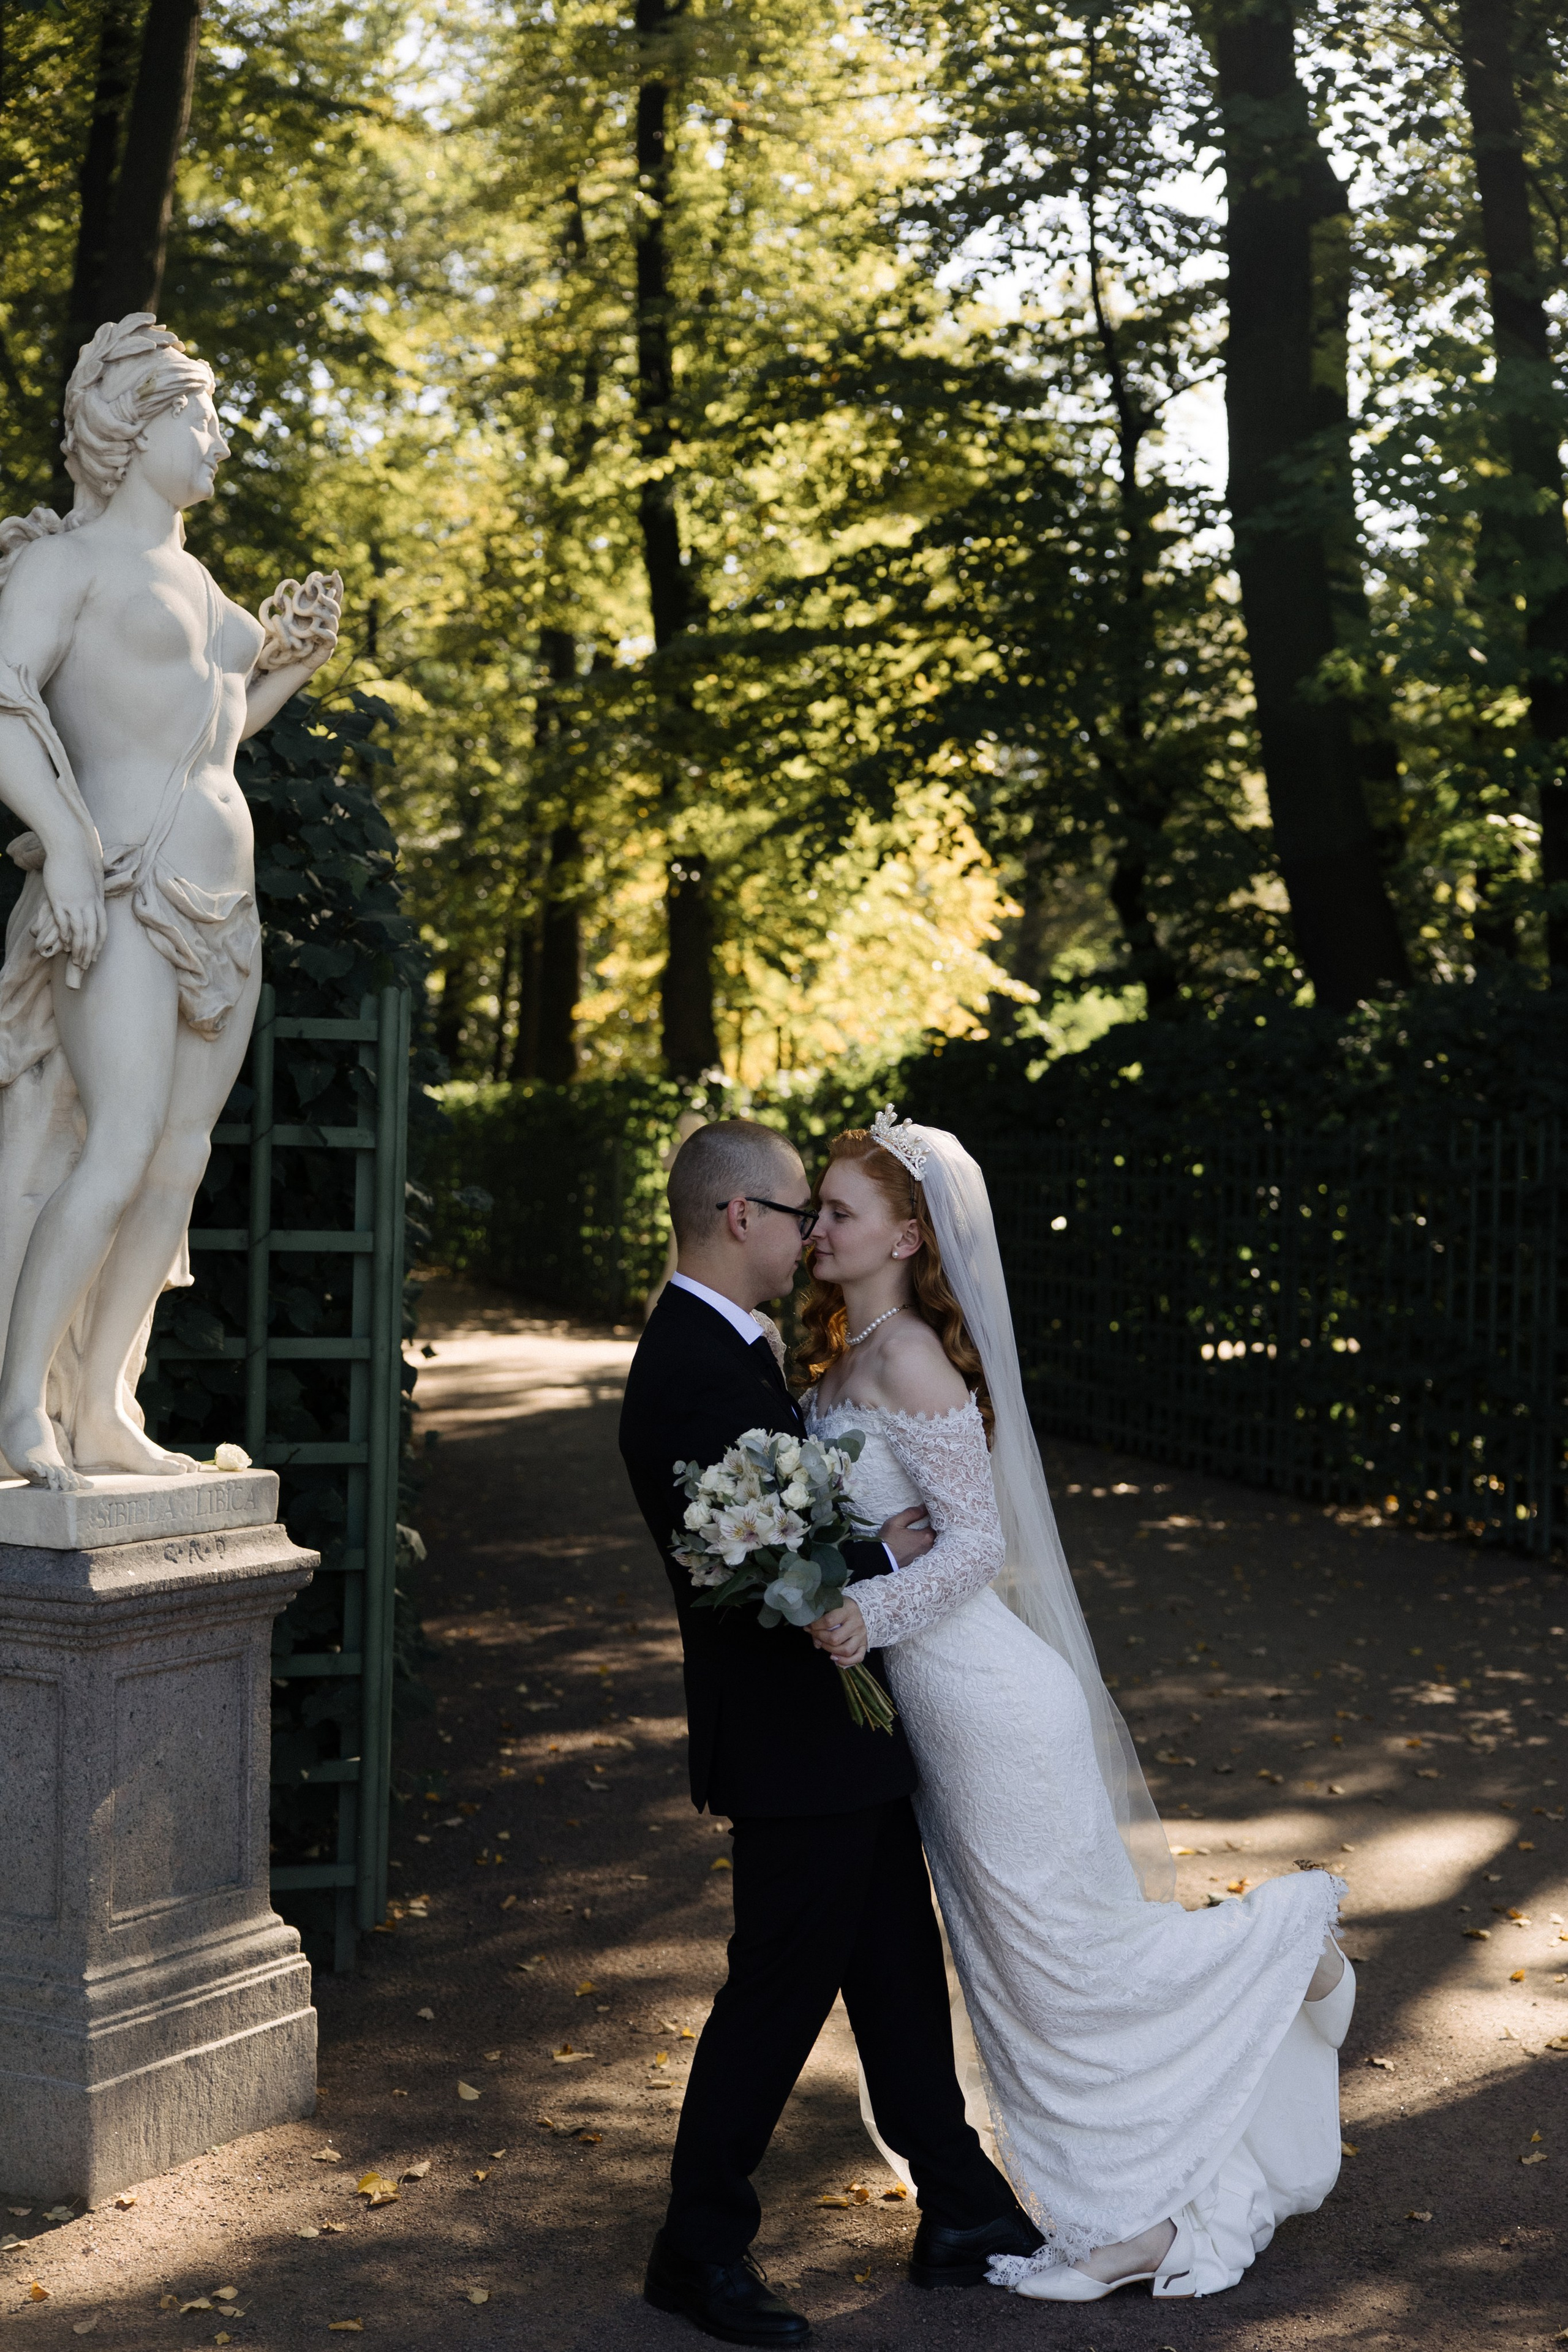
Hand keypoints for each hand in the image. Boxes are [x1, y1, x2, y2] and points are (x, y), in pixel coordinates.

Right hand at [36, 842, 105, 972]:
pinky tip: (63, 944)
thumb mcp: (91, 882)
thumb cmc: (79, 863)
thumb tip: (90, 903)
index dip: (99, 945)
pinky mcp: (60, 899)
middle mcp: (89, 904)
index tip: (96, 957)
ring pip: (80, 932)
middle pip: (92, 934)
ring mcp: (75, 902)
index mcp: (98, 901)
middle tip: (84, 966)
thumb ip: (91, 895)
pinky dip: (65, 935)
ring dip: (78, 949)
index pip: (102, 929)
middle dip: (89, 952)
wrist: (70, 846)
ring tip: (75, 961)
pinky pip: (64, 922)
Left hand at [253, 570, 342, 679]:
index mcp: (299, 623)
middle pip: (331, 611)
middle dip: (334, 595)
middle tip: (328, 583)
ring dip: (330, 612)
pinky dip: (327, 635)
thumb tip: (280, 602)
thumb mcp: (259, 630)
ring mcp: (312, 648)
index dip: (327, 587)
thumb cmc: (247, 660)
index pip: (318, 602)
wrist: (247, 691)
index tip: (331, 571)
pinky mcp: (312, 663)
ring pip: (333, 626)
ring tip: (320, 603)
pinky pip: (328, 647)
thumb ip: (273, 618)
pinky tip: (317, 627)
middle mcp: (309, 635)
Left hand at [809, 1596, 867, 1668]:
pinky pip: (858, 1658)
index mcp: (848, 1609)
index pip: (829, 1621)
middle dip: (821, 1639)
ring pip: (846, 1650)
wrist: (860, 1608)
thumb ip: (820, 1619)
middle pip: (835, 1638)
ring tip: (823, 1644)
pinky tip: (834, 1658)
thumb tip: (811, 1634)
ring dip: (830, 1650)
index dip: (815, 1626)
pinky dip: (845, 1661)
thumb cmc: (841, 1608)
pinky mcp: (865, 1644)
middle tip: (815, 1635)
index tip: (809, 1626)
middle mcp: (856, 1623)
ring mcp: (862, 1635)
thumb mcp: (831, 1607)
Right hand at [879, 1503, 932, 1565]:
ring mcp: (926, 1556)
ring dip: (931, 1536)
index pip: (938, 1523)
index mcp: (926, 1536)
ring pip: (934, 1542)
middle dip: (935, 1526)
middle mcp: (930, 1547)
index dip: (934, 1517)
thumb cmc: (888, 1541)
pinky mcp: (921, 1562)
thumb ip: (912, 1513)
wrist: (880, 1561)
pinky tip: (920, 1540)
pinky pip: (929, 1550)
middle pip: (937, 1534)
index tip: (931, 1511)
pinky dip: (927, 1544)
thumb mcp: (896, 1522)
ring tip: (925, 1529)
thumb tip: (924, 1507)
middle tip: (929, 1519)